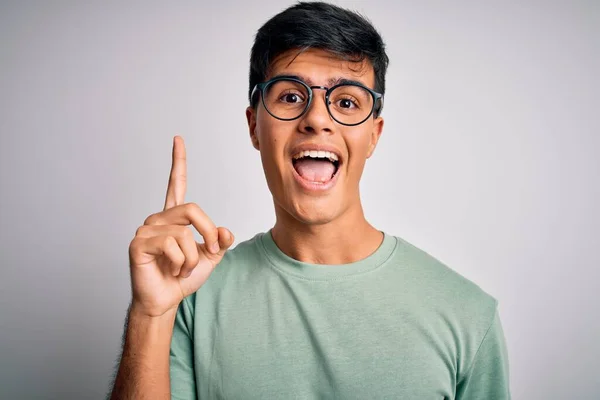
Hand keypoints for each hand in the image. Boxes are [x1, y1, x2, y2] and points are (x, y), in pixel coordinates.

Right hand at [128, 135, 233, 316]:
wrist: (166, 299)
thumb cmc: (183, 276)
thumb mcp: (211, 257)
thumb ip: (220, 241)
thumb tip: (224, 231)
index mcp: (174, 218)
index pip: (176, 184)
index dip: (178, 162)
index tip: (178, 139)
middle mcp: (159, 218)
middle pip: (193, 209)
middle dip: (208, 233)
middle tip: (211, 251)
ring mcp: (146, 229)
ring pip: (185, 233)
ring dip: (193, 257)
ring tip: (183, 268)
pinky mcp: (138, 243)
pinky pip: (172, 245)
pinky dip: (181, 262)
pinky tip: (172, 269)